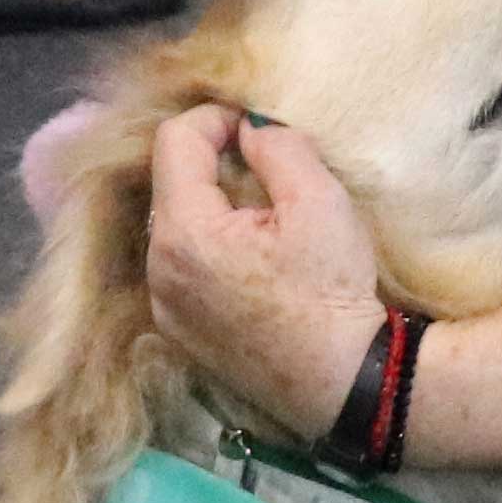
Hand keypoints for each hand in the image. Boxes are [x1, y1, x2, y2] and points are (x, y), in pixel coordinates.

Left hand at [145, 108, 389, 433]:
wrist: (344, 384)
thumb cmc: (333, 291)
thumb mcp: (319, 201)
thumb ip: (277, 147)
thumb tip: (249, 128)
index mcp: (184, 231)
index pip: (174, 141)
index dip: (215, 119)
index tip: (255, 128)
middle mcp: (157, 268)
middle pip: (169, 185)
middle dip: (211, 164)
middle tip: (264, 172)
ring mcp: (163, 306)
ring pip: (173, 227)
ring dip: (208, 208)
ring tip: (260, 220)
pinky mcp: (178, 333)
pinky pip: (179, 267)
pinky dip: (207, 249)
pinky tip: (251, 264)